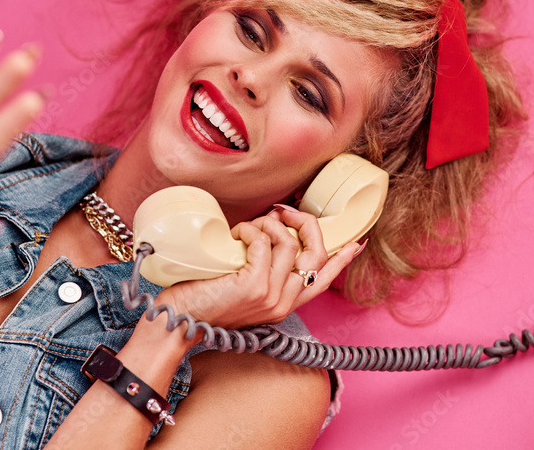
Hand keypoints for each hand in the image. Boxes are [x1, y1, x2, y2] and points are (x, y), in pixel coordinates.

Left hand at [154, 207, 362, 329]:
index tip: (356, 243)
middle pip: (315, 253)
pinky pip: (262, 242)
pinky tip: (234, 234)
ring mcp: (271, 295)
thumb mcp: (242, 286)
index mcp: (284, 303)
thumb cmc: (203, 299)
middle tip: (283, 212)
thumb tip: (270, 233)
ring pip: (289, 243)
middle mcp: (283, 302)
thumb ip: (262, 269)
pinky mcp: (254, 286)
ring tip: (246, 228)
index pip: (323, 280)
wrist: (177, 321)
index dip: (342, 260)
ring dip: (267, 225)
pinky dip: (248, 229)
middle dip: (304, 223)